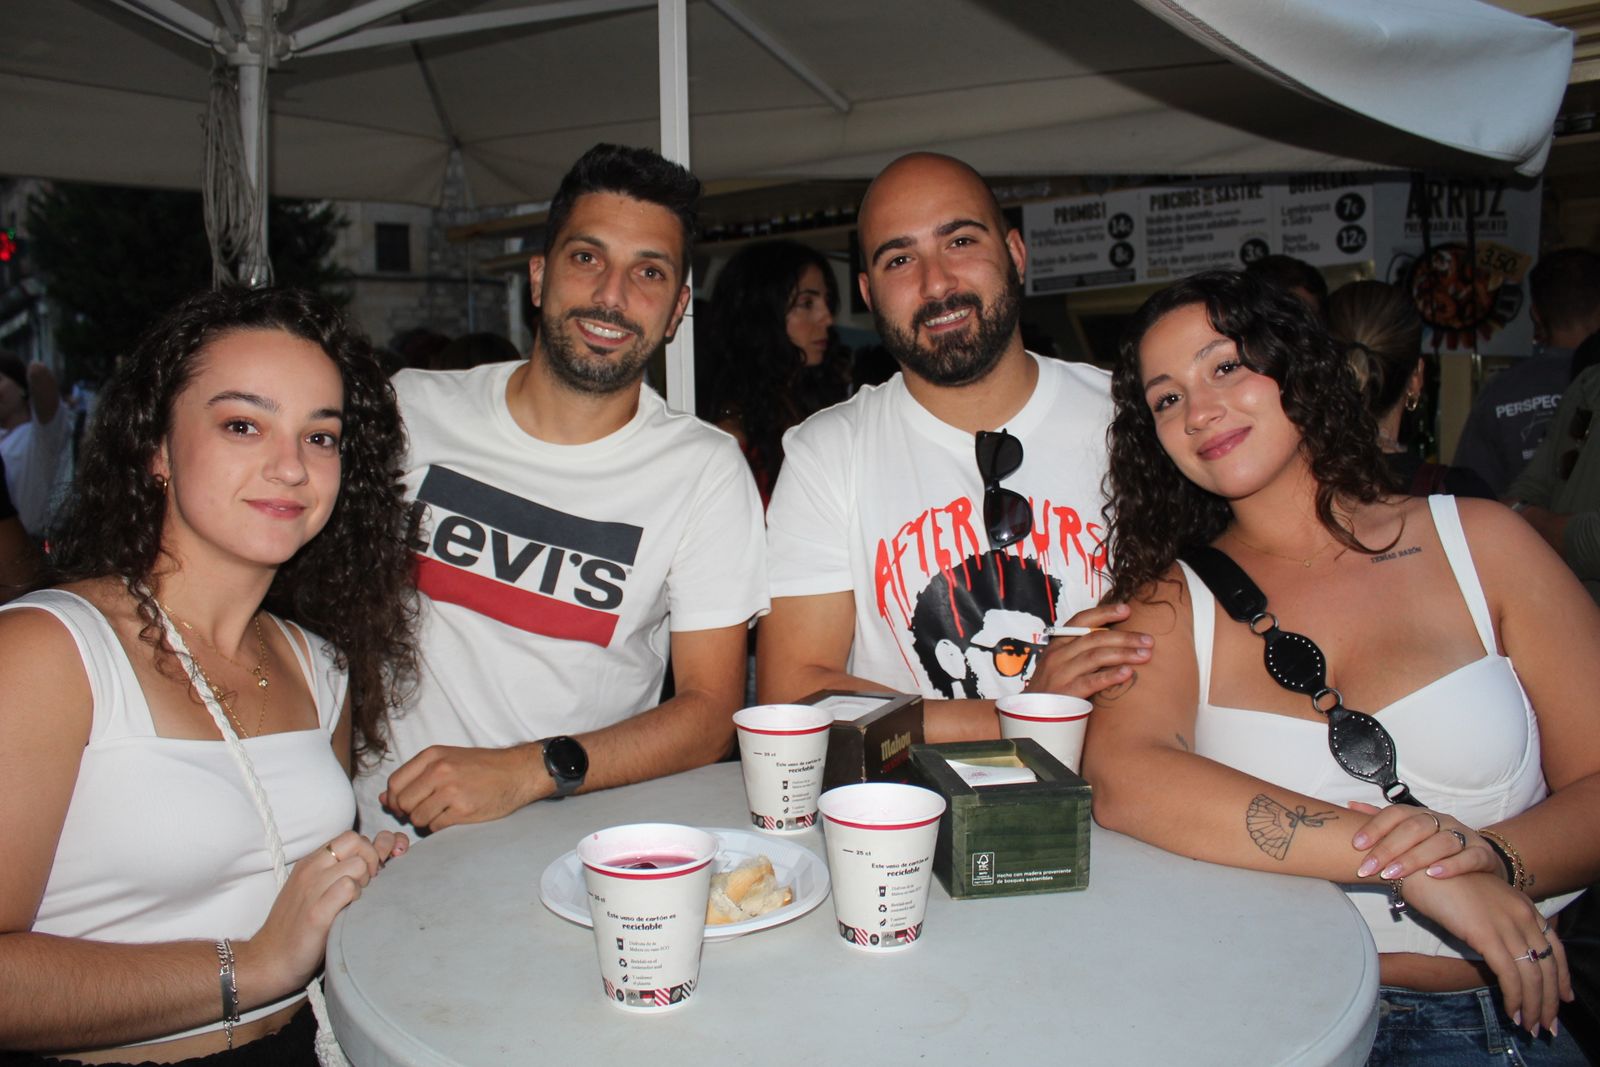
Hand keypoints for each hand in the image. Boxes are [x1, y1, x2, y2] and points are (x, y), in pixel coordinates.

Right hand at [240, 830, 388, 1004]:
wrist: (270, 959)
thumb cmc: (301, 925)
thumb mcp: (318, 888)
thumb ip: (344, 868)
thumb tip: (382, 850)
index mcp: (311, 862)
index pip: (351, 836)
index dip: (373, 848)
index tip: (378, 868)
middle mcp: (311, 870)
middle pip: (358, 842)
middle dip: (373, 860)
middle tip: (369, 885)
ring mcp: (312, 890)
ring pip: (358, 864)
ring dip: (366, 881)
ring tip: (358, 900)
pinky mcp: (316, 913)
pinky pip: (348, 888)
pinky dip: (357, 897)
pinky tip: (351, 910)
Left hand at [380, 744, 540, 831]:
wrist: (516, 772)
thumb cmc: (482, 767)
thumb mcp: (447, 760)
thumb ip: (415, 777)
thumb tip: (385, 800)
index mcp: (432, 756)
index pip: (395, 783)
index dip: (395, 800)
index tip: (403, 806)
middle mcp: (439, 771)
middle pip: (403, 803)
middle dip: (409, 813)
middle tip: (425, 811)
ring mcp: (451, 791)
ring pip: (418, 818)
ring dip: (426, 821)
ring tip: (443, 812)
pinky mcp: (463, 810)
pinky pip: (435, 827)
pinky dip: (440, 826)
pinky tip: (454, 817)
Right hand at [1027, 603, 1151, 700]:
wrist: (1031, 717)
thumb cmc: (1053, 687)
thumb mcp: (1061, 662)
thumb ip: (1081, 649)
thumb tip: (1115, 637)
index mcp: (1058, 644)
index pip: (1081, 620)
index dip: (1104, 613)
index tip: (1127, 610)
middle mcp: (1058, 655)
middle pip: (1095, 638)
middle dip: (1125, 637)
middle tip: (1149, 640)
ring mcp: (1061, 673)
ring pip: (1096, 656)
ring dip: (1124, 653)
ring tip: (1146, 655)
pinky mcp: (1066, 693)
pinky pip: (1092, 681)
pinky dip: (1111, 675)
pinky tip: (1128, 673)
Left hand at [1348, 802, 1502, 881]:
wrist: (1479, 858)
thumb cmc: (1433, 846)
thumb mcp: (1408, 832)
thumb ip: (1382, 820)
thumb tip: (1350, 805)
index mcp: (1421, 815)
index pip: (1396, 814)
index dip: (1375, 827)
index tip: (1356, 845)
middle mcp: (1442, 821)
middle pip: (1415, 827)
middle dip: (1388, 847)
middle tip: (1368, 867)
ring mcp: (1464, 836)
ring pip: (1441, 841)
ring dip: (1414, 858)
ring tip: (1393, 873)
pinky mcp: (1483, 854)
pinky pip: (1469, 856)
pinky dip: (1452, 865)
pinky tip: (1434, 875)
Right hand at [1398, 871, 1571, 1034]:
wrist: (1416, 866)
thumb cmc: (1441, 882)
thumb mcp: (1479, 900)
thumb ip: (1496, 919)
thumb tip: (1501, 947)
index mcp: (1523, 905)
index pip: (1555, 946)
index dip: (1562, 975)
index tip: (1563, 997)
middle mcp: (1522, 914)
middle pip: (1549, 965)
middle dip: (1551, 1000)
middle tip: (1546, 1024)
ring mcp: (1507, 924)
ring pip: (1533, 976)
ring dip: (1534, 1006)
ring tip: (1529, 1026)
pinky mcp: (1487, 935)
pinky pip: (1510, 975)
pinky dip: (1515, 998)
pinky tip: (1511, 1012)